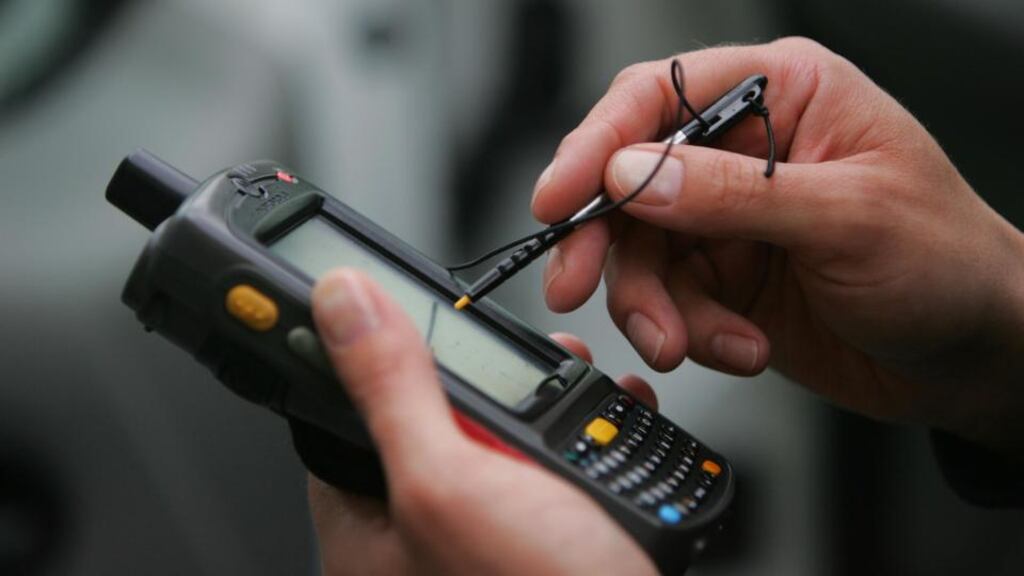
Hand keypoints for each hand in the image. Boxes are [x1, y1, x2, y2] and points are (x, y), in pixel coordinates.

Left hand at [308, 269, 659, 574]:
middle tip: (510, 347)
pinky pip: (548, 471)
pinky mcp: (542, 543)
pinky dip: (580, 435)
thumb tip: (341, 303)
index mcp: (369, 533)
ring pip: (498, 442)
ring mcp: (486, 543)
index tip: (389, 313)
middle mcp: (422, 543)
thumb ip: (392, 388)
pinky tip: (606, 419)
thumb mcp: (450, 481)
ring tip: (572, 373)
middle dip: (477, 375)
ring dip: (540, 399)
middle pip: (430, 424)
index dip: (363, 361)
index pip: (338, 422)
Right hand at [531, 37, 1023, 456]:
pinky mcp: (724, 278)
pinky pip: (668, 302)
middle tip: (579, 288)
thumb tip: (634, 176)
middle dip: (605, 244)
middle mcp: (744, 150)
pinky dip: (691, 334)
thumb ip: (737, 194)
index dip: (596, 143)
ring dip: (654, 306)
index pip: (657, 98)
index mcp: (782, 95)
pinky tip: (742, 349)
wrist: (974, 357)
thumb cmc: (948, 262)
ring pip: (639, 254)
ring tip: (692, 342)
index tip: (559, 197)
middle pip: (629, 182)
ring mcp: (729, 219)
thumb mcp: (848, 219)